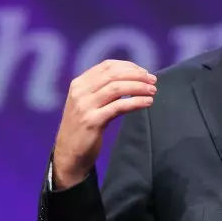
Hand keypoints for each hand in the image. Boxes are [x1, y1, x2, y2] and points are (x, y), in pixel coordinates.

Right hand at [52, 60, 156, 188]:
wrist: (68, 154)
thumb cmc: (83, 128)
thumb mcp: (88, 104)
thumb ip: (102, 90)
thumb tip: (132, 78)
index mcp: (79, 84)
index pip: (107, 66)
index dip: (129, 66)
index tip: (144, 72)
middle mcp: (80, 92)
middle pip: (113, 75)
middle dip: (137, 75)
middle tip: (153, 81)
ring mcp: (85, 106)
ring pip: (117, 88)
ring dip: (139, 87)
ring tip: (152, 91)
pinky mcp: (92, 121)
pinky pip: (118, 107)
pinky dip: (135, 102)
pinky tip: (147, 102)